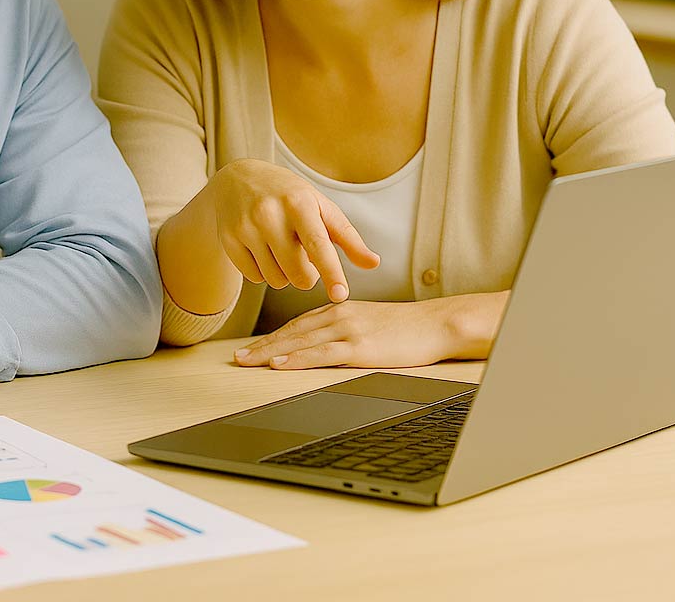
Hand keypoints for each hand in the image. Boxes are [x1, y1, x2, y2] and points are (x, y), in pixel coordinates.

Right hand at [205, 159, 380, 301]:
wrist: (238, 179)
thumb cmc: (288, 195)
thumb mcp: (320, 206)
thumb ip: (347, 237)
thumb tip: (373, 263)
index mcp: (299, 202)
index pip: (318, 244)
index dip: (331, 272)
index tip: (341, 295)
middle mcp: (269, 213)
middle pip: (298, 273)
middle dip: (307, 275)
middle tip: (304, 258)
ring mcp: (246, 227)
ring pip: (276, 280)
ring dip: (285, 274)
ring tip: (282, 250)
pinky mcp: (228, 239)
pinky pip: (254, 278)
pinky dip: (263, 272)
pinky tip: (262, 250)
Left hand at [232, 293, 507, 369]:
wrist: (436, 324)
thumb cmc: (407, 327)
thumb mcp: (369, 321)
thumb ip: (345, 327)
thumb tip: (325, 342)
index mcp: (339, 309)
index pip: (298, 324)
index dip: (272, 337)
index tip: (253, 348)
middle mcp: (338, 315)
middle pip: (292, 332)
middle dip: (262, 345)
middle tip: (238, 357)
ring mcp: (348, 330)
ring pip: (300, 341)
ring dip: (270, 352)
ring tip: (248, 362)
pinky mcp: (359, 346)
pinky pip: (321, 353)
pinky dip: (297, 358)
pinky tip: (279, 364)